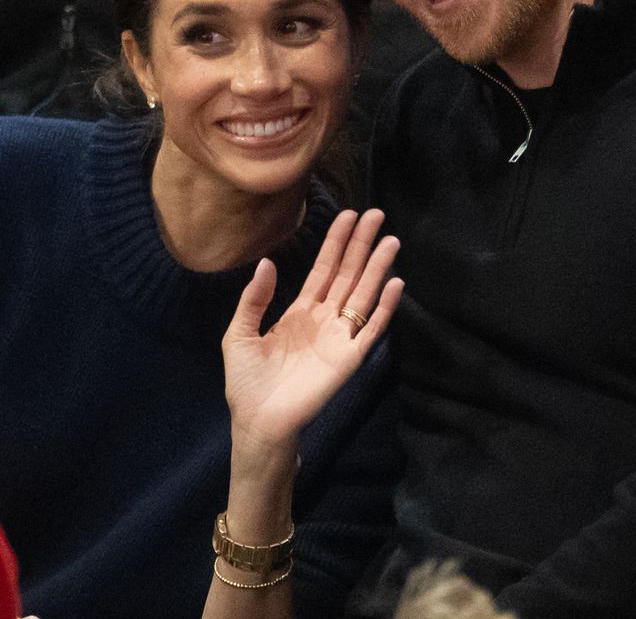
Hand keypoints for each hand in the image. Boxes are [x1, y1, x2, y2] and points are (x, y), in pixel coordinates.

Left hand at [222, 209, 402, 452]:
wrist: (257, 421)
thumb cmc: (247, 382)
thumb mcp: (240, 333)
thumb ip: (254, 299)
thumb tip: (267, 262)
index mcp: (301, 311)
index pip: (324, 269)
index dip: (336, 242)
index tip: (348, 215)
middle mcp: (324, 319)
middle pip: (348, 274)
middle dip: (362, 245)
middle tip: (377, 214)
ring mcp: (339, 338)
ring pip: (363, 295)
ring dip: (377, 268)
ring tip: (390, 241)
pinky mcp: (348, 359)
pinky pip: (371, 329)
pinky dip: (384, 308)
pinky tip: (395, 284)